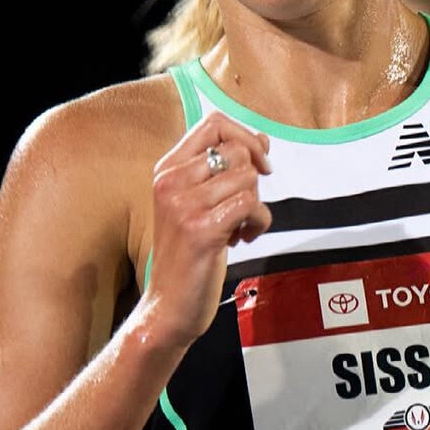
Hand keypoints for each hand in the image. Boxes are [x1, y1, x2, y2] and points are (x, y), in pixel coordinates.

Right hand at [144, 111, 272, 350]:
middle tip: (243, 208)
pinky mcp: (201, 229)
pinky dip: (259, 222)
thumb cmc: (189, 255)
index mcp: (166, 170)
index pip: (213, 124)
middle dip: (253, 179)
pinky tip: (243, 240)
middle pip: (237, 150)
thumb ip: (225, 170)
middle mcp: (170, 181)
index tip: (260, 164)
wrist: (168, 305)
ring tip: (240, 228)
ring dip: (256, 205)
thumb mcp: (199, 204)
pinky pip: (251, 205)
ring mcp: (184, 205)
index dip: (246, 137)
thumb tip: (262, 139)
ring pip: (248, 178)